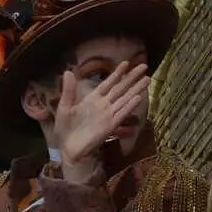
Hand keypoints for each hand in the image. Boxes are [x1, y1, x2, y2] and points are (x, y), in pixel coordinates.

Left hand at [53, 62, 149, 180]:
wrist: (68, 148)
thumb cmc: (65, 129)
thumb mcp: (64, 107)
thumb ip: (68, 90)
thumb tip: (67, 71)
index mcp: (92, 99)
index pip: (107, 83)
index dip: (117, 73)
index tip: (127, 63)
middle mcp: (103, 105)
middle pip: (120, 88)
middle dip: (132, 78)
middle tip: (144, 66)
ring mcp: (108, 115)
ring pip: (125, 99)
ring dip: (135, 89)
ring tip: (147, 79)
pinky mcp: (110, 126)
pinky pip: (121, 114)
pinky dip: (129, 106)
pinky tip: (138, 98)